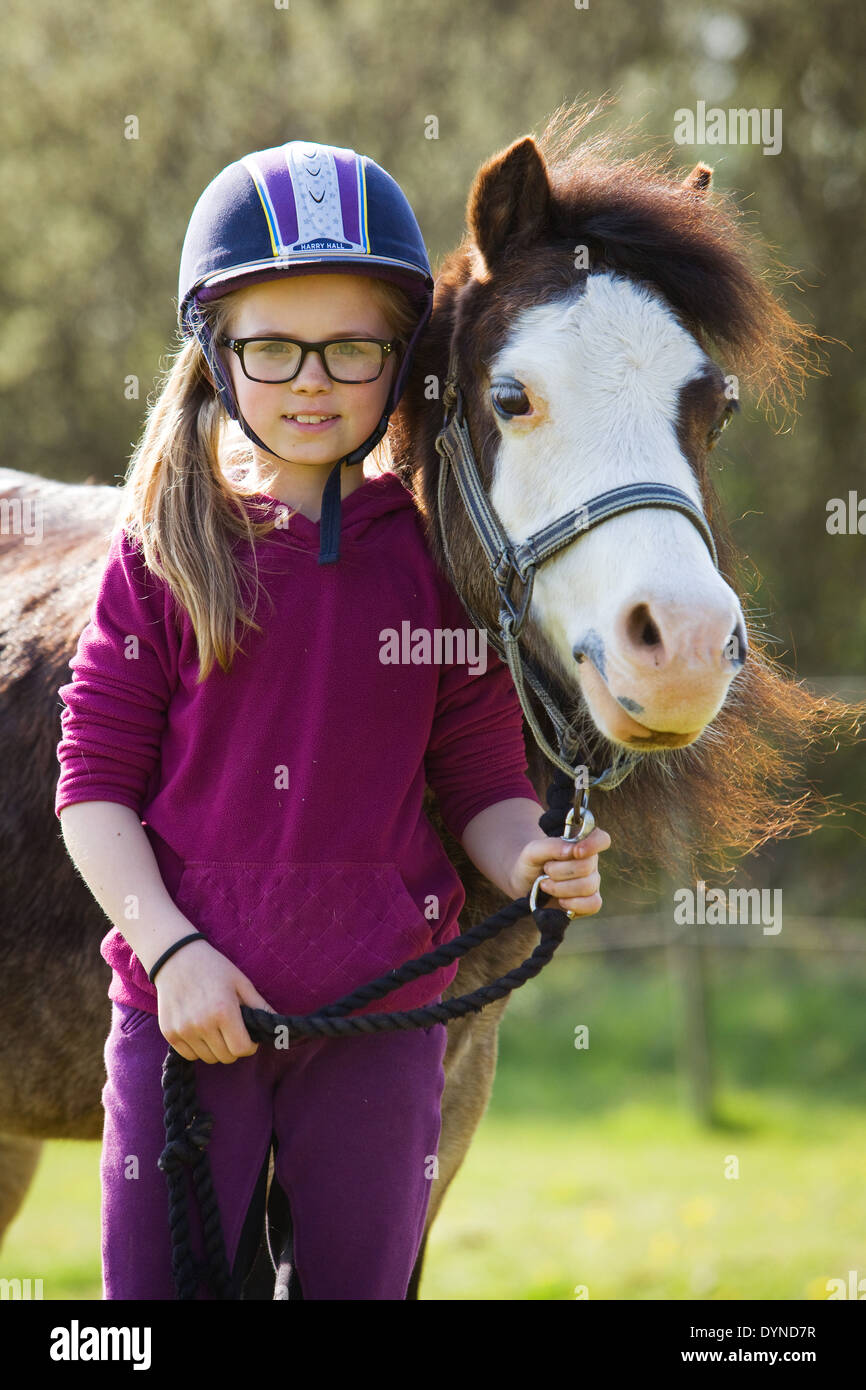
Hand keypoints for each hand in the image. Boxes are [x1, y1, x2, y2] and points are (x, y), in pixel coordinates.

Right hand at [153, 937, 277, 1063]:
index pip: (242, 1049)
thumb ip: (259, 1006)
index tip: (248, 1036)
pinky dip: (198, 1048)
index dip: (250, 1046)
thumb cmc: (213, 968)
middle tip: (232, 1031)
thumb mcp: (240, 982)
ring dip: (216, 1049)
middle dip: (234, 1047)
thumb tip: (279, 1026)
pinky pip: (190, 1055)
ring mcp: (183, 1030)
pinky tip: (199, 1029)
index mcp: (223, 1011)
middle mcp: (202, 1024)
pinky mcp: (169, 1033)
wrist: (175, 958)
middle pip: (226, 1057)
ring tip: (215, 1028)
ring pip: (208, 1058)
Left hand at [510, 826, 611, 917]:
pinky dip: (574, 904)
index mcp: (580, 844)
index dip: (593, 844)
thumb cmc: (531, 865)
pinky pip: (593, 904)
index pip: (601, 839)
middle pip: (587, 866)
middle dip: (559, 871)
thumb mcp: (533, 851)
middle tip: (546, 870)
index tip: (576, 852)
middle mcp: (589, 862)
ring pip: (587, 886)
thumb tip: (572, 850)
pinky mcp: (589, 903)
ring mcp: (591, 883)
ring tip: (546, 885)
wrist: (524, 888)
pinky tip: (561, 901)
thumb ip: (551, 846)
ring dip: (560, 888)